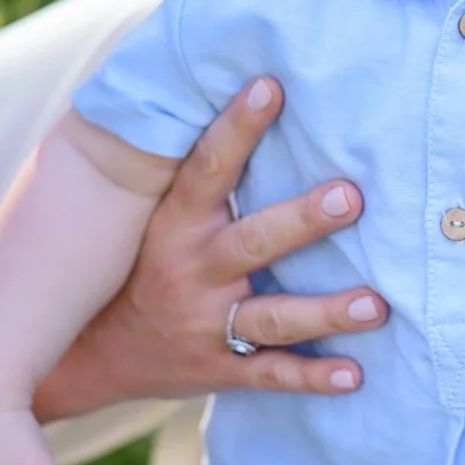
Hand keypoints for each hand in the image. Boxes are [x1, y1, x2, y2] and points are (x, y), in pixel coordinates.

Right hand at [34, 77, 385, 416]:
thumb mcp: (149, 220)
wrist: (88, 357)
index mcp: (173, 226)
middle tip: (352, 197)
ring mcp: (206, 325)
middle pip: (253, 242)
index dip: (237, 127)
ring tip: (377, 305)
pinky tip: (355, 375)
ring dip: (326, 311)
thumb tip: (247, 94)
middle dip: (304, 220)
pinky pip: (271, 376)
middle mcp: (191, 273)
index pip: (206, 168)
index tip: (270, 87)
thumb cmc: (138, 267)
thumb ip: (196, 177)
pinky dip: (313, 377)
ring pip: (273, 318)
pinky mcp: (219, 369)